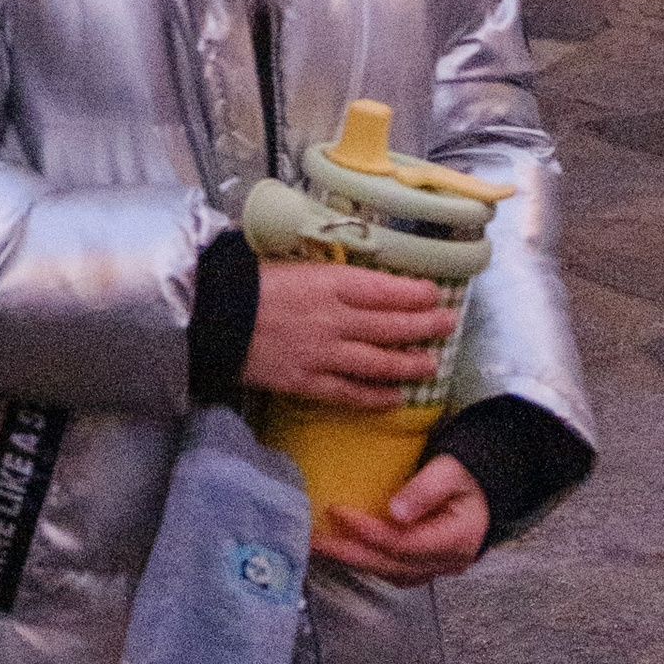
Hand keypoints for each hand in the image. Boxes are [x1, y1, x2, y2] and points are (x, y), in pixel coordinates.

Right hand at [244, 254, 454, 404]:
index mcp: (331, 283)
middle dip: (424, 326)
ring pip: (378, 362)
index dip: (414, 294)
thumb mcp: (294, 264)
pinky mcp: (308, 381)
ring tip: (431, 364)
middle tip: (448, 325)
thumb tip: (355, 278)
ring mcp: (324, 353)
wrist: (215, 315)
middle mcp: (336, 319)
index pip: (386, 290)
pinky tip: (395, 398)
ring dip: (409, 363)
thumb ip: (328, 276)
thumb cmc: (250, 282)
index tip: (434, 293)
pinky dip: (375, 398)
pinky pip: (350, 393)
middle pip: (391, 325)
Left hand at [312, 454, 489, 586]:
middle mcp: (446, 563)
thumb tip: (395, 512)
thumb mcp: (451, 471)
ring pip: (389, 572)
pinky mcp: (425, 566)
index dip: (368, 531)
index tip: (337, 512)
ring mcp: (436, 569)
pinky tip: (346, 549)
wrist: (483, 488)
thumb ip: (425, 489)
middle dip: (349, 552)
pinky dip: (367, 560)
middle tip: (316, 539)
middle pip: (391, 564)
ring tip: (323, 545)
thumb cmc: (468, 475)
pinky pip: (392, 570)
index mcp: (457, 540)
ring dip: (354, 559)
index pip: (404, 543)